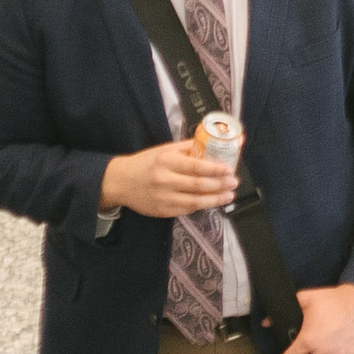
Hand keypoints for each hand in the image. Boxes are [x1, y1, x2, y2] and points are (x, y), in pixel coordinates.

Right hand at [100, 138, 236, 217]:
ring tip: (229, 195)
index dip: (215, 169)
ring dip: (216, 199)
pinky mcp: (164, 210)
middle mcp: (165, 179)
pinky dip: (202, 205)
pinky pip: (188, 209)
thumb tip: (211, 143)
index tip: (229, 169)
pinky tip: (212, 201)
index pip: (196, 166)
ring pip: (196, 200)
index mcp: (166, 161)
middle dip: (220, 184)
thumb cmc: (145, 163)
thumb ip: (186, 148)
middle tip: (234, 182)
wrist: (120, 182)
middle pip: (199, 184)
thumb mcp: (163, 150)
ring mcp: (164, 197)